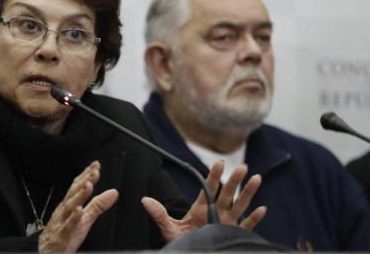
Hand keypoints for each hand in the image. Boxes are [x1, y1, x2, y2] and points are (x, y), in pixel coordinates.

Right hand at [38, 161, 117, 252]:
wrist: (47, 252)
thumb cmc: (65, 233)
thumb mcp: (85, 218)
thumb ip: (98, 205)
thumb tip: (114, 192)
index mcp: (69, 204)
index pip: (77, 187)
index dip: (86, 175)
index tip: (96, 165)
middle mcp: (64, 210)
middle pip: (74, 193)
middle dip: (84, 181)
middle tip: (94, 171)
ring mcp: (62, 222)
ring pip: (70, 207)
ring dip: (79, 195)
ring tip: (88, 185)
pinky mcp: (62, 235)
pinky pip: (68, 226)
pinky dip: (73, 218)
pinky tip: (80, 211)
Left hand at [142, 160, 266, 241]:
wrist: (191, 251)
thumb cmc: (182, 241)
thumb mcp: (169, 228)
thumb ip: (159, 214)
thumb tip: (145, 200)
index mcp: (201, 207)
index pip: (208, 188)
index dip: (213, 175)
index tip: (218, 163)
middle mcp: (216, 211)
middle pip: (227, 193)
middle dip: (234, 180)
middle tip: (242, 166)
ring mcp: (227, 222)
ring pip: (240, 205)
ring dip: (248, 192)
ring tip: (256, 178)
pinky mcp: (234, 233)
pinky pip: (246, 226)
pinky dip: (254, 218)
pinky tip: (262, 209)